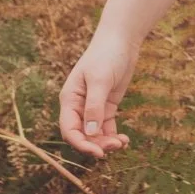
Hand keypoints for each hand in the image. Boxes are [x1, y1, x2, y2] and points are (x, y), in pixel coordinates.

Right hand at [59, 26, 139, 158]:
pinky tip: (124, 140)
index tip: (97, 153)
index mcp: (69, 99)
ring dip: (106, 142)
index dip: (81, 144)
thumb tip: (90, 133)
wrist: (121, 40)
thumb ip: (94, 106)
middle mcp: (78, 106)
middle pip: (83, 135)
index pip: (69, 130)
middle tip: (115, 146)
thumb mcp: (100, 80)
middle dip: (97, 145)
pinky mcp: (107, 106)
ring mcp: (93, 107)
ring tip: (122, 143)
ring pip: (95, 134)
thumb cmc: (106, 55)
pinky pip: (106, 128)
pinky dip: (113, 136)